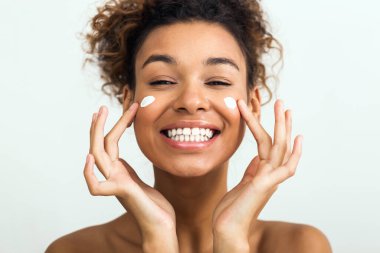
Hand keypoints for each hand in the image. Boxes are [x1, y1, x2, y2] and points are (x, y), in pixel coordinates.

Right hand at [84, 103, 177, 251]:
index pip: (111, 143)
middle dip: (100, 125)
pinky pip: (96, 186)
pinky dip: (88, 173)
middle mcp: (114, 175)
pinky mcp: (121, 193)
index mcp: (120, 171)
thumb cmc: (154, 206)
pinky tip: (89, 158)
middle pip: (101, 145)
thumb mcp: (141, 181)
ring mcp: (116, 184)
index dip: (116, 126)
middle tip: (102, 107)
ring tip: (99, 115)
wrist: (161, 226)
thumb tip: (121, 161)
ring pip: (98, 156)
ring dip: (96, 134)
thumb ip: (129, 171)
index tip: (126, 109)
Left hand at [212, 99, 302, 250]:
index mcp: (263, 173)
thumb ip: (252, 172)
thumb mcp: (242, 185)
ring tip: (282, 107)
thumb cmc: (232, 210)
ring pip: (279, 148)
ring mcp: (269, 179)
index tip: (275, 114)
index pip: (269, 145)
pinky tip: (297, 139)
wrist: (227, 229)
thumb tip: (256, 160)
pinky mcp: (265, 185)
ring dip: (282, 127)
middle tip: (282, 102)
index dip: (272, 128)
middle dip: (280, 122)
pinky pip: (284, 167)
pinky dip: (294, 153)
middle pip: (278, 143)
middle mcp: (269, 174)